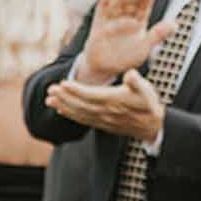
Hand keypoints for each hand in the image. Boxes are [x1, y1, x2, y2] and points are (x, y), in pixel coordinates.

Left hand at [44, 69, 163, 140]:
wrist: (151, 126)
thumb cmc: (148, 104)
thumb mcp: (147, 91)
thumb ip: (137, 82)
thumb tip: (130, 73)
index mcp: (113, 100)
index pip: (90, 95)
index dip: (75, 90)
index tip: (62, 84)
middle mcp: (104, 111)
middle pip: (79, 104)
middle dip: (63, 97)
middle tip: (50, 90)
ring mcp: (101, 119)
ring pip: (78, 113)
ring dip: (62, 106)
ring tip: (49, 101)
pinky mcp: (101, 124)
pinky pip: (82, 120)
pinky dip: (70, 115)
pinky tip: (61, 111)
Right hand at [76, 0, 170, 79]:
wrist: (103, 67)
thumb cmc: (126, 59)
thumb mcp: (144, 48)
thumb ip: (157, 35)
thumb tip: (175, 25)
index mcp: (139, 21)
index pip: (145, 5)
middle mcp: (126, 16)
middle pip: (132, 0)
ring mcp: (112, 17)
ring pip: (118, 1)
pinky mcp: (99, 22)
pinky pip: (101, 9)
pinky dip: (104, 1)